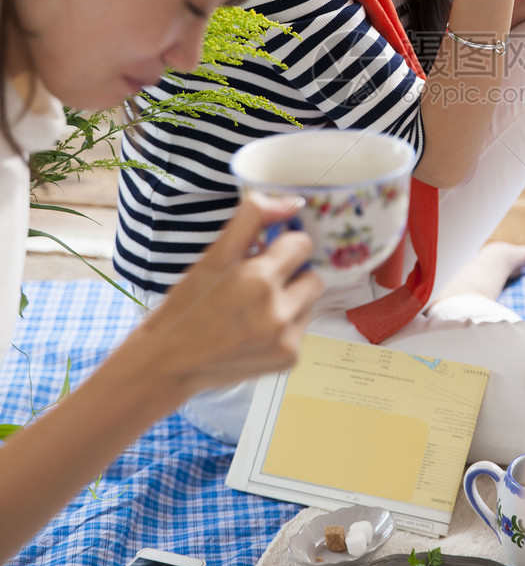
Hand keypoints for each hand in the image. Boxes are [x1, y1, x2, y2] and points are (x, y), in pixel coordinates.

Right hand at [143, 195, 322, 392]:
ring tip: (256, 310)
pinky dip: (285, 328)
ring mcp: (286, 339)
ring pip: (309, 303)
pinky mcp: (288, 359)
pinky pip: (302, 329)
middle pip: (313, 277)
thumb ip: (252, 220)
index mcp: (260, 279)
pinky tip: (256, 332)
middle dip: (292, 275)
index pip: (302, 245)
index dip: (284, 246)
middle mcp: (278, 312)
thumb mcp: (214, 256)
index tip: (267, 254)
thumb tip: (292, 203)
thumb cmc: (188, 305)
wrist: (169, 362)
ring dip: (291, 301)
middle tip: (260, 284)